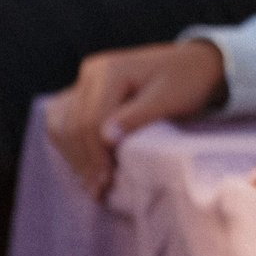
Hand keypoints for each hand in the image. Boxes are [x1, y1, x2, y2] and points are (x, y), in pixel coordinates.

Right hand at [47, 40, 228, 200]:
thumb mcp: (170, 98)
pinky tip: (86, 166)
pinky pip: (64, 122)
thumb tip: (106, 138)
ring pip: (60, 124)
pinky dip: (71, 146)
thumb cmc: (187, 81)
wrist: (195, 64)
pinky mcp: (85, 94)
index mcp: (109, 70)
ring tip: (92, 184)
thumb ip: (138, 116)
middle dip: (83, 160)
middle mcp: (91, 73)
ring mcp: (85, 83)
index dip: (96, 155)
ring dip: (73, 155)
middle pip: (71, 124)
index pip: (90, 120)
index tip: (107, 182)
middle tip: (98, 191)